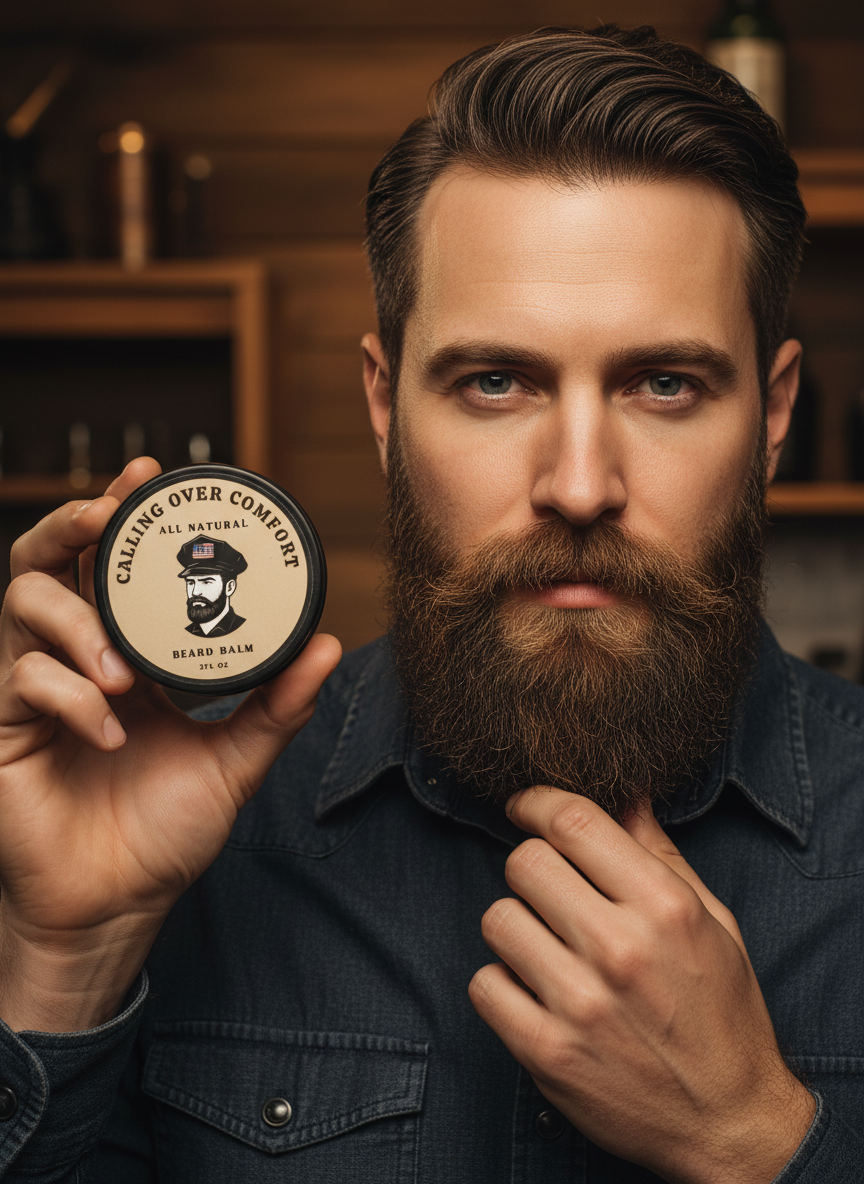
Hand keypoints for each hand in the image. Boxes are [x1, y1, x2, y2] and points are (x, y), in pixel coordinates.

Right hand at [0, 459, 340, 1030]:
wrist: (117, 902)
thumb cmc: (166, 827)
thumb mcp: (234, 759)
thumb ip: (277, 706)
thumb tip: (327, 646)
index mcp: (126, 653)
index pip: (111, 565)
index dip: (121, 513)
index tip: (150, 474)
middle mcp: (75, 657)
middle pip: (45, 560)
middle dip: (72, 525)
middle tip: (105, 517)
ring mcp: (32, 688)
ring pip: (20, 604)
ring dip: (75, 622)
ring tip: (123, 673)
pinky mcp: (4, 728)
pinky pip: (20, 680)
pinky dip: (71, 697)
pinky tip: (109, 732)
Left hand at [468, 787, 814, 1183]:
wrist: (728, 1120)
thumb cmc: (722, 1014)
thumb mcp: (713, 922)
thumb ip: (661, 854)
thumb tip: (627, 796)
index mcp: (664, 906)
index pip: (574, 822)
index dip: (538, 803)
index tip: (524, 807)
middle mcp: (621, 948)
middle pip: (526, 862)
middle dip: (531, 868)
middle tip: (549, 892)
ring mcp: (581, 1003)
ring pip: (498, 918)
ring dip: (516, 926)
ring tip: (547, 947)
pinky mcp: (547, 1051)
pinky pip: (485, 983)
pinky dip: (502, 982)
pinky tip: (534, 991)